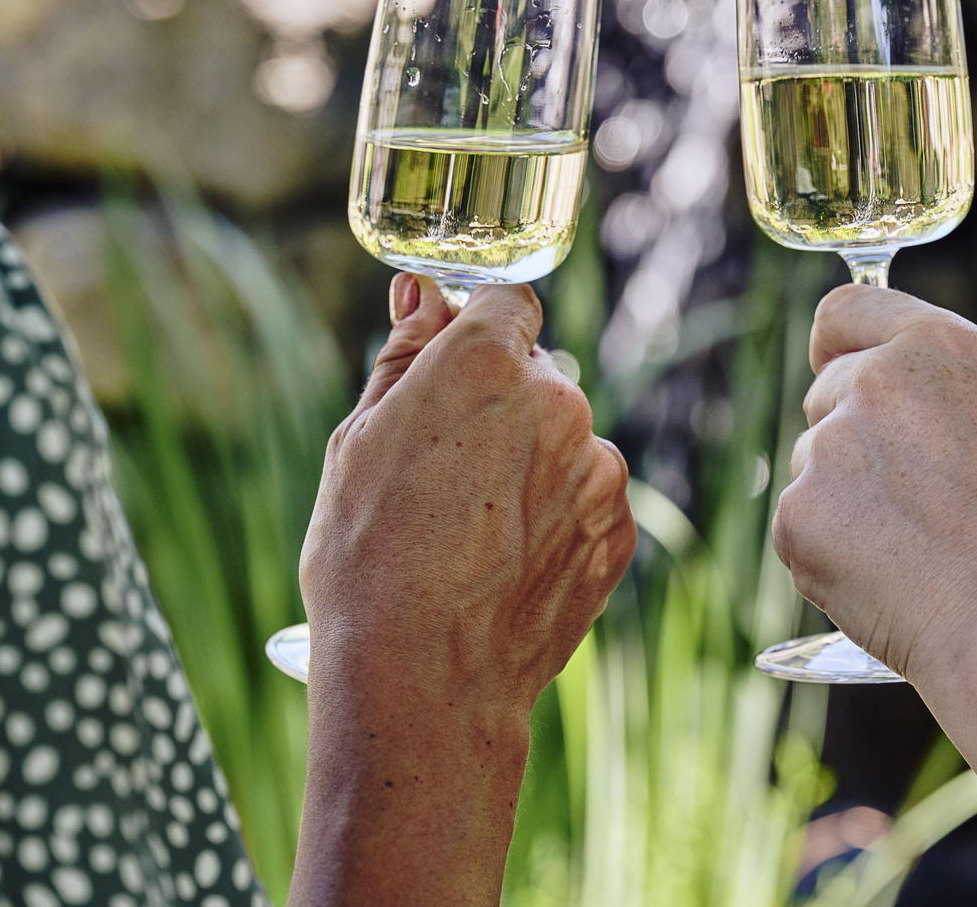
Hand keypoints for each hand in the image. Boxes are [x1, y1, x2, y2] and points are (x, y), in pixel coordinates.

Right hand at [291, 274, 635, 906]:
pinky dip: (555, 521)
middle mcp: (559, 401)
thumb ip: (404, 355)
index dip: (475, 339)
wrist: (422, 681)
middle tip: (443, 480)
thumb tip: (424, 294)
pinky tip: (504, 565)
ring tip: (471, 537)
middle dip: (499, 411)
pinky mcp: (618, 530)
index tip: (451, 377)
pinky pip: (587, 501)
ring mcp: (599, 470)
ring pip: (565, 444)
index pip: (506, 305)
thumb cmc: (368, 559)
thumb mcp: (358, 442)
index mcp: (488, 361)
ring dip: (531, 469)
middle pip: (537, 379)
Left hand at [771, 285, 976, 680]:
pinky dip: (830, 555)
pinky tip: (889, 581)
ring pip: (814, 466)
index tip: (833, 365)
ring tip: (919, 552)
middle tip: (915, 503)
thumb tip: (884, 387)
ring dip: (844, 500)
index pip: (844, 313)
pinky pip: (801, 526)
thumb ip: (940, 389)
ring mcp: (829, 447)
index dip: (837, 345)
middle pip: (826, 396)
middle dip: (853, 439)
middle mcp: (874, 381)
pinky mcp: (798, 514)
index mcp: (938, 345)